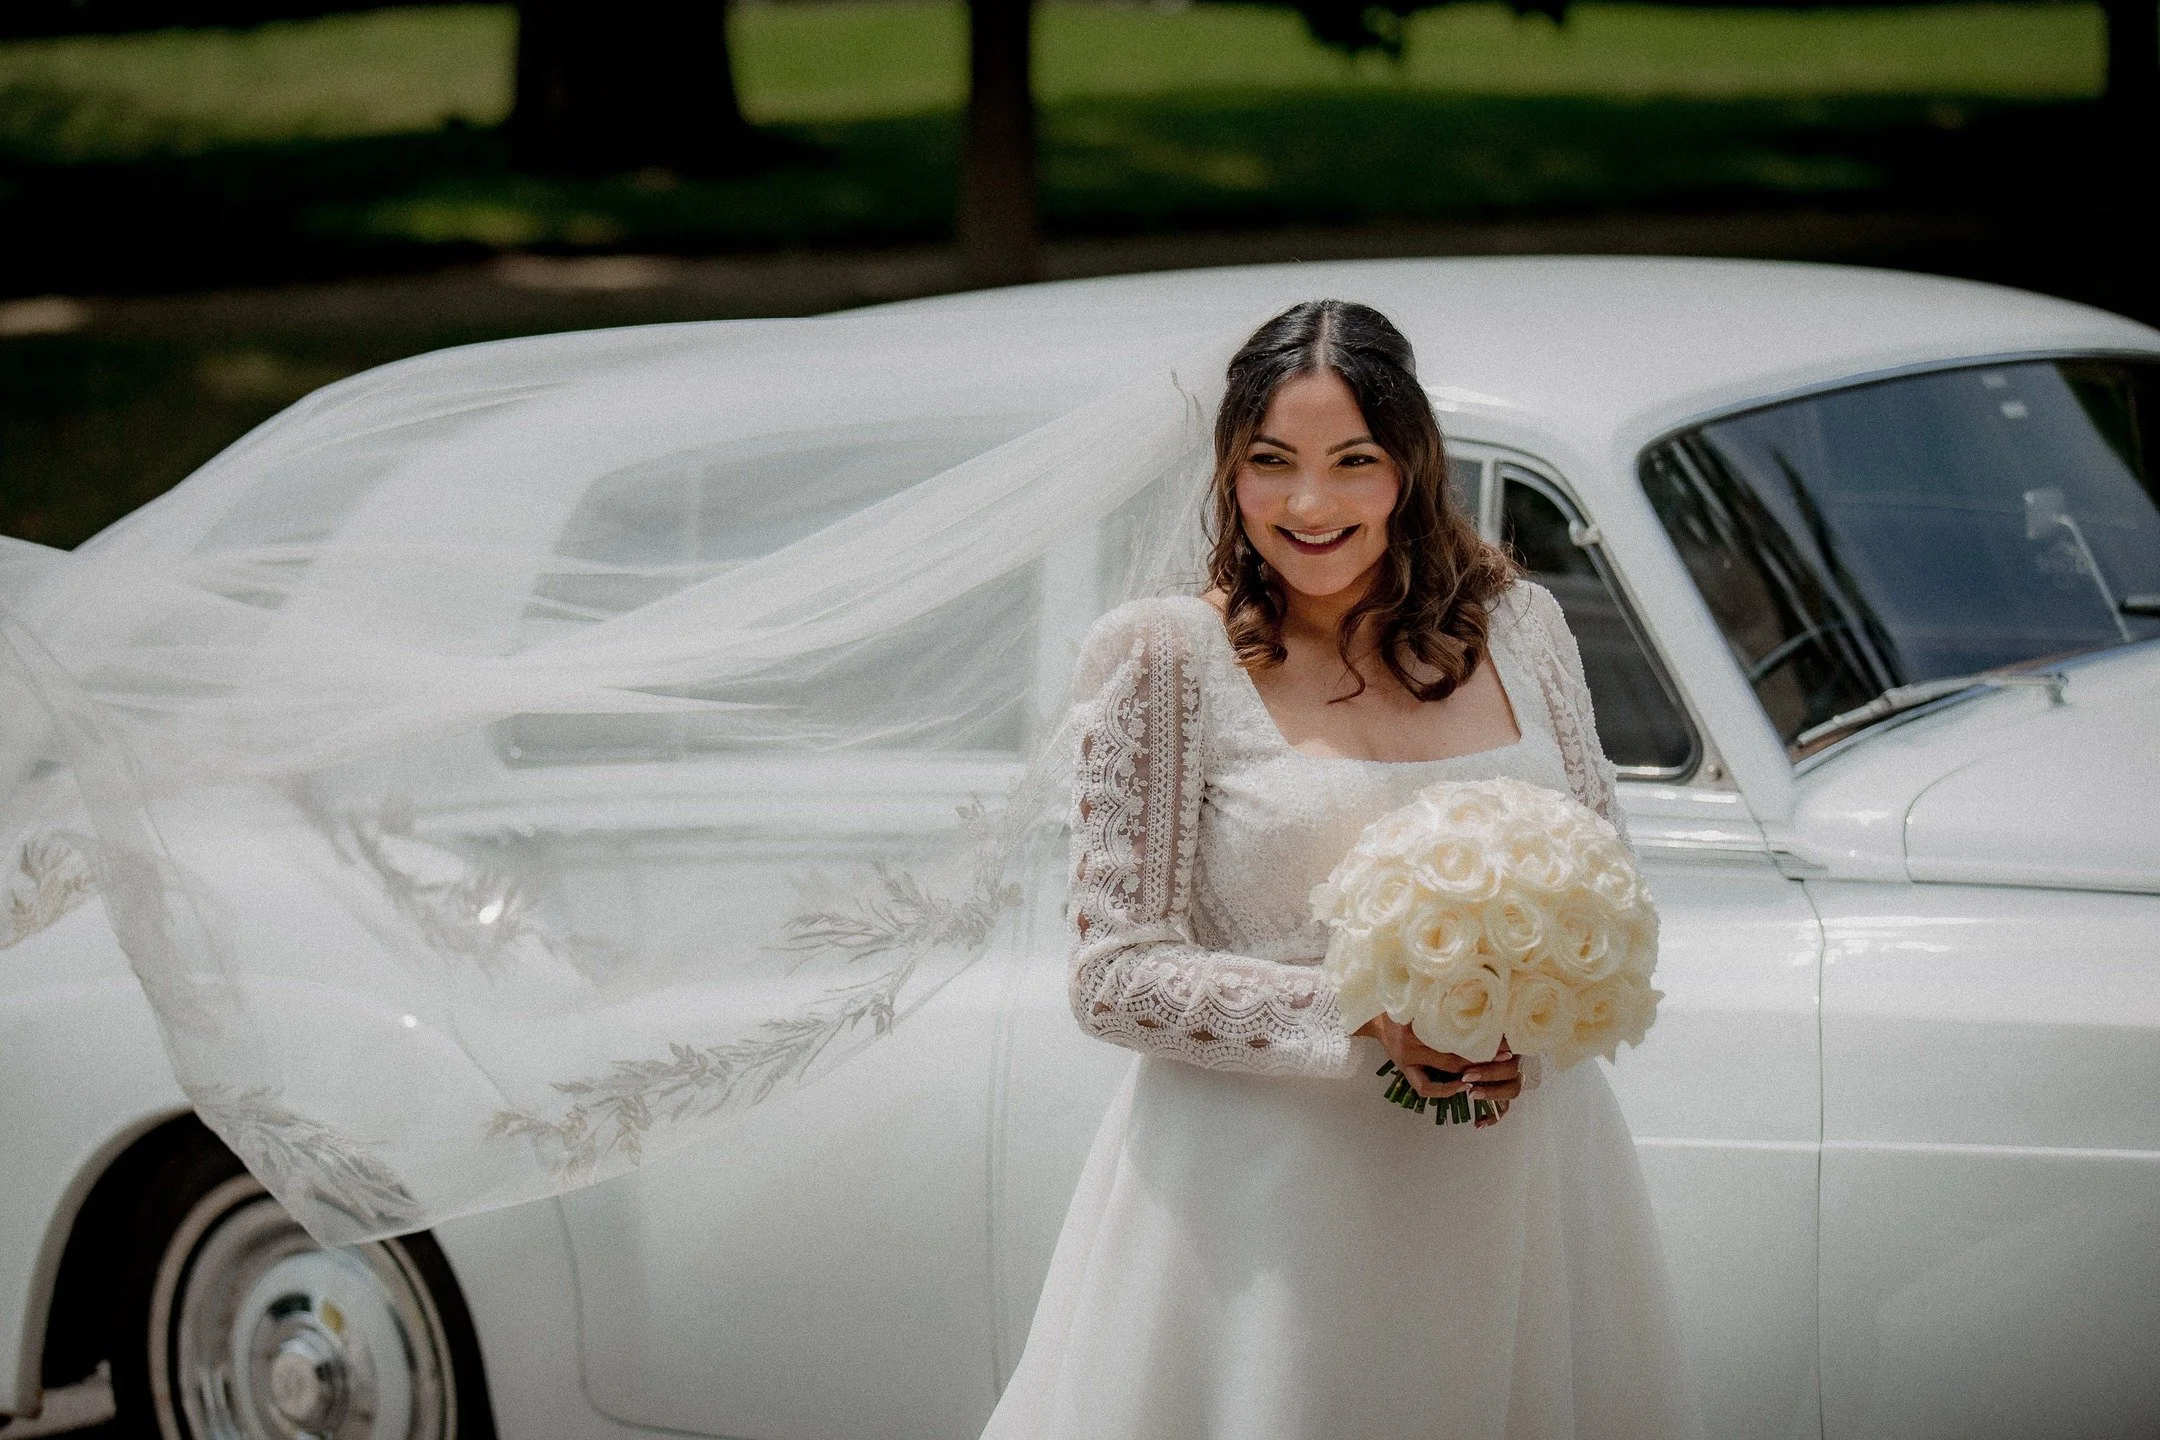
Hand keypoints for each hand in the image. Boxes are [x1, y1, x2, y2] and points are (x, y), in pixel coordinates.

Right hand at [1354, 1015, 1520, 1125]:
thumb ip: (1442, 1005)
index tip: (1503, 1038)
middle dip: (1482, 1056)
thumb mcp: (1419, 1000)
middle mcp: (1411, 1042)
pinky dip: (1444, 1090)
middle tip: (1505, 1055)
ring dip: (1469, 1072)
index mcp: (1417, 1021)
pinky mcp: (1404, 1069)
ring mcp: (1407, 1058)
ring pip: (1446, 1070)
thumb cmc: (1401, 1004)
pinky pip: (1424, 1087)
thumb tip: (1480, 1005)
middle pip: (1454, 1054)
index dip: (1481, 1039)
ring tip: (1489, 1072)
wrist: (1373, 1015)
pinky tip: (1461, 1087)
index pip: (1456, 1034)